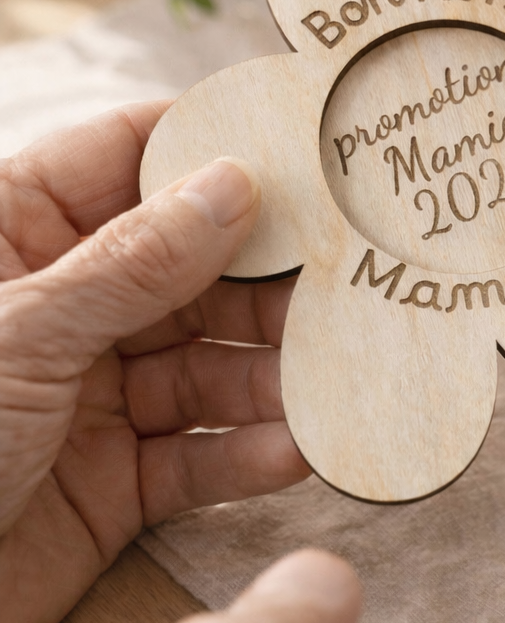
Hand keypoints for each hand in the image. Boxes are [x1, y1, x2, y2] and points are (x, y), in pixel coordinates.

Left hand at [0, 103, 308, 622]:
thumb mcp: (22, 333)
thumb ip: (132, 263)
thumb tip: (231, 183)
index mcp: (16, 239)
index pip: (126, 159)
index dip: (211, 144)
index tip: (302, 136)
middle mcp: (65, 309)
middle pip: (192, 268)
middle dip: (269, 275)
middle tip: (352, 271)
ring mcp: (94, 397)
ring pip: (209, 365)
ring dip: (275, 372)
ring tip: (341, 370)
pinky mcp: (117, 486)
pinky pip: (201, 457)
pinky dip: (251, 455)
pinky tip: (298, 450)